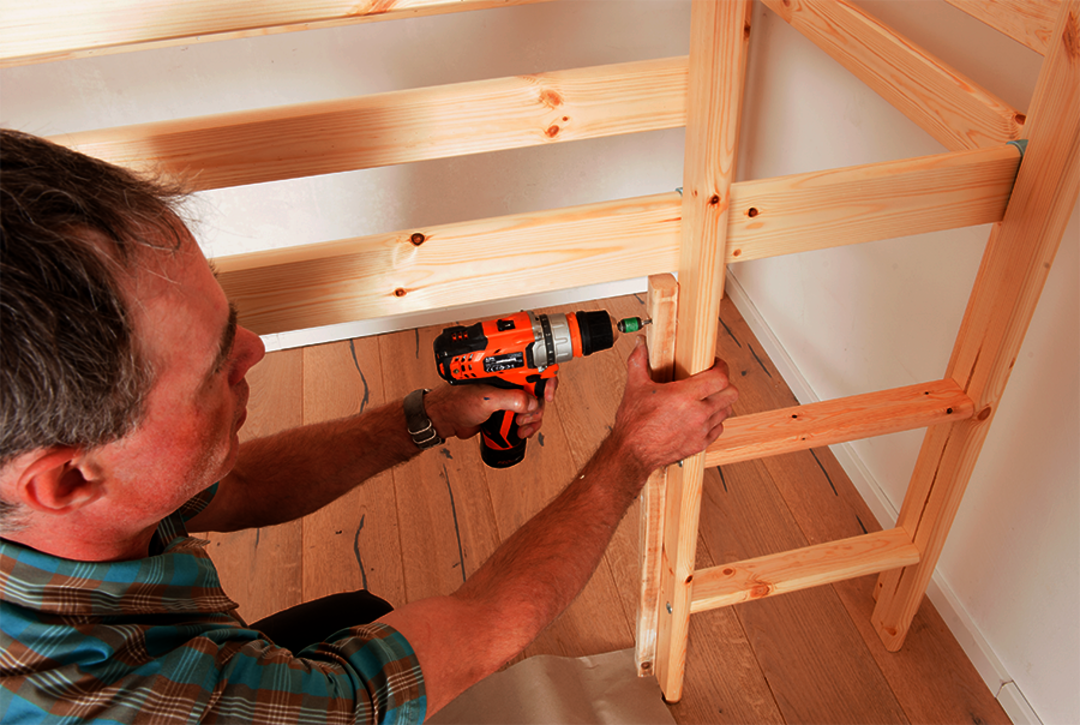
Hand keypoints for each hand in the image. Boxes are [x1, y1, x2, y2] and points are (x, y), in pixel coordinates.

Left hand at [424, 381, 554, 440]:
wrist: (444, 420)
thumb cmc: (455, 402)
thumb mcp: (486, 399)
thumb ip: (511, 399)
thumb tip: (531, 403)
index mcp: (504, 372)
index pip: (533, 369)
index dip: (545, 380)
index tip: (547, 394)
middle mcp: (508, 383)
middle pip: (537, 391)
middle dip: (537, 407)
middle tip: (525, 417)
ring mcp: (507, 397)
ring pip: (532, 407)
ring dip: (533, 419)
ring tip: (521, 427)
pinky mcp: (505, 411)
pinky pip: (524, 417)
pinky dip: (527, 426)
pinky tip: (521, 431)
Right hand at [610, 338, 737, 473]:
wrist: (632, 453)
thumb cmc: (634, 425)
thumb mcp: (634, 387)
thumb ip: (638, 362)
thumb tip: (639, 345)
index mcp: (684, 396)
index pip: (720, 378)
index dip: (722, 367)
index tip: (716, 364)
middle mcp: (697, 413)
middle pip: (731, 394)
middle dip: (726, 384)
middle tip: (715, 381)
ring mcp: (701, 430)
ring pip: (727, 411)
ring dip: (721, 402)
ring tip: (708, 398)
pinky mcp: (700, 444)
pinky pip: (719, 429)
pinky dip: (714, 421)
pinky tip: (703, 417)